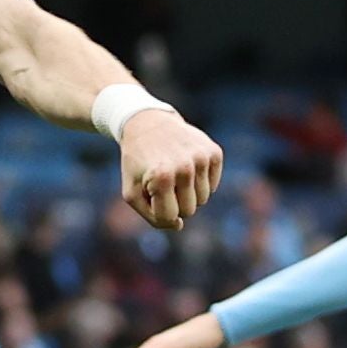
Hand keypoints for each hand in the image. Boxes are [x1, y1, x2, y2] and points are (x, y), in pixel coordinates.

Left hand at [118, 108, 223, 232]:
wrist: (147, 122)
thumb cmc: (137, 162)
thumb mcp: (132, 192)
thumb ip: (152, 217)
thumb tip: (179, 225)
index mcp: (162, 177)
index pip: (171, 217)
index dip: (160, 211)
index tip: (151, 194)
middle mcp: (185, 167)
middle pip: (190, 210)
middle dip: (175, 202)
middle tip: (162, 181)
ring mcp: (202, 158)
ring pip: (203, 199)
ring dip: (188, 192)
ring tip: (174, 171)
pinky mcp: (214, 152)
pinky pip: (213, 185)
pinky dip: (200, 181)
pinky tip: (187, 164)